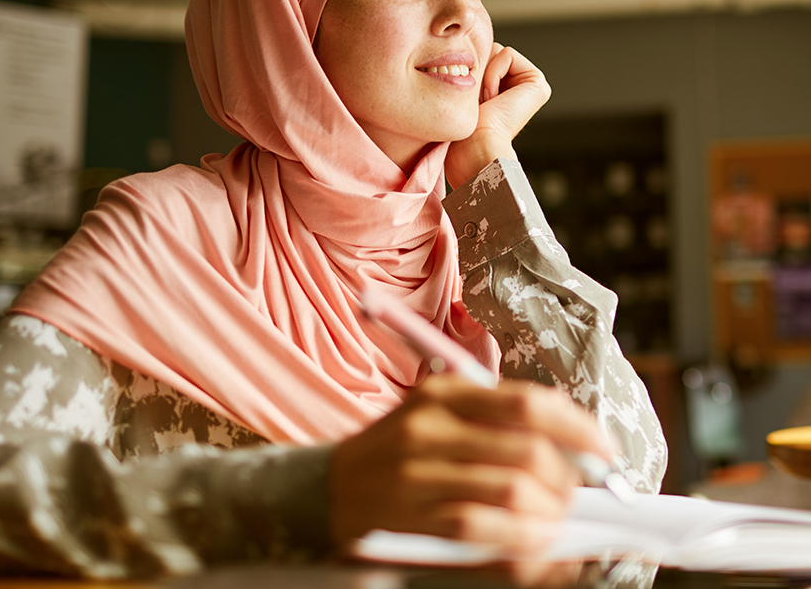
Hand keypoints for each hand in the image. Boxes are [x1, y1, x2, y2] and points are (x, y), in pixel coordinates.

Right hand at [328, 374, 614, 553]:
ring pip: (512, 490)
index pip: (529, 403)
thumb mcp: (439, 416)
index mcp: (446, 393)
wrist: (331, 488)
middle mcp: (433, 426)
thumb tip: (572, 449)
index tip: (604, 451)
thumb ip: (497, 423)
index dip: (578, 429)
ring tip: (555, 521)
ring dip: (550, 513)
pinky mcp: (414, 514)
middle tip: (576, 495)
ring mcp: (420, 472)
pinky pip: (483, 528)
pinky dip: (521, 539)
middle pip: (529, 450)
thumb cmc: (398, 452)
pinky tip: (533, 542)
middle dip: (569, 480)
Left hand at [444, 44, 550, 189]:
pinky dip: (493, 74)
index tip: (471, 103)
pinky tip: (493, 98)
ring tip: (485, 102)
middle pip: (488, 52)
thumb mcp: (461, 94)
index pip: (480, 58)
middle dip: (477, 72)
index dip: (469, 73)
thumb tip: (461, 51)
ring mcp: (531, 85)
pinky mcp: (538, 82)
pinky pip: (507, 54)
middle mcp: (520, 87)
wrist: (474, 147)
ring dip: (483, 75)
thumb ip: (467, 70)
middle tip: (478, 103)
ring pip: (496, 51)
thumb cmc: (462, 131)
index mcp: (504, 91)